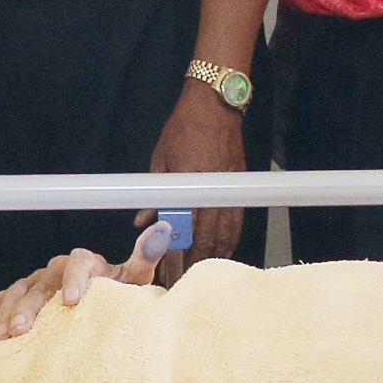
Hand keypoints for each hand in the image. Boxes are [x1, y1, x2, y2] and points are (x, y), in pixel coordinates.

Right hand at [0, 235, 159, 337]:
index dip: (74, 279)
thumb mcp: (135, 280)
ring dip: (8, 313)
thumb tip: (161, 230)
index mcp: (87, 263)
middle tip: (23, 330)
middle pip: (41, 282)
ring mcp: (37, 282)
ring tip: (3, 337)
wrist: (102, 305)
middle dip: (30, 306)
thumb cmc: (118, 296)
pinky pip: (1, 299)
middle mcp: (58, 269)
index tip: (72, 302)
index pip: (79, 262)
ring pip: (18, 291)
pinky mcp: (21, 295)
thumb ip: (144, 257)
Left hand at [144, 82, 246, 267]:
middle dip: (199, 260)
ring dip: (217, 252)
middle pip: (209, 236)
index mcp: (190, 183)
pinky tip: (225, 248)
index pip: (186, 228)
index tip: (171, 268)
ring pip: (227, 231)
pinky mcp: (239, 185)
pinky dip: (232, 236)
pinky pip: (238, 219)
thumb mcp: (160, 159)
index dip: (180, 252)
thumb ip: (154, 193)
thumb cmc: (184, 129)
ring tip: (206, 270)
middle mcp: (212, 189)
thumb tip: (142, 221)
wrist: (215, 105)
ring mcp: (229, 188)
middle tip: (188, 277)